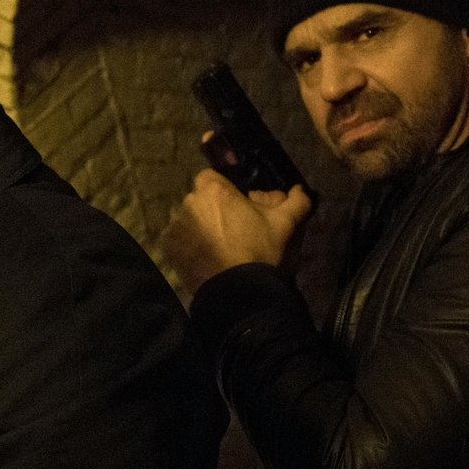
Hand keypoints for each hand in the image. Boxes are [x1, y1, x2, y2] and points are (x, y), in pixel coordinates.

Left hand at [160, 167, 314, 295]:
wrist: (236, 291)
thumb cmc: (259, 250)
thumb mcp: (284, 224)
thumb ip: (295, 201)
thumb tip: (300, 189)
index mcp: (213, 190)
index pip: (211, 177)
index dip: (223, 190)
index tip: (235, 205)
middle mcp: (188, 203)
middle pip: (199, 199)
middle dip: (211, 209)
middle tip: (229, 229)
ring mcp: (175, 226)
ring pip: (187, 219)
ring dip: (198, 226)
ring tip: (216, 246)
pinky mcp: (168, 248)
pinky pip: (177, 239)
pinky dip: (187, 245)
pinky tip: (203, 256)